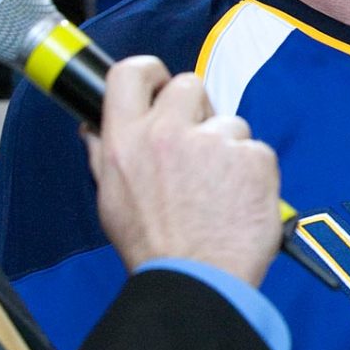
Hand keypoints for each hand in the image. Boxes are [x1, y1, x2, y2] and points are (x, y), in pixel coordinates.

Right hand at [84, 57, 282, 286]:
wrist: (198, 279)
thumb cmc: (155, 246)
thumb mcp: (111, 199)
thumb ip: (105, 155)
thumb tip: (94, 126)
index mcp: (126, 141)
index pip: (130, 74)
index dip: (149, 71)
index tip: (159, 81)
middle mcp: (168, 133)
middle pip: (190, 85)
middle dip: (197, 109)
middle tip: (197, 145)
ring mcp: (214, 142)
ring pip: (229, 121)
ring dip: (227, 147)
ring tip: (217, 189)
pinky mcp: (253, 156)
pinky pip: (256, 149)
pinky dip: (252, 170)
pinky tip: (239, 199)